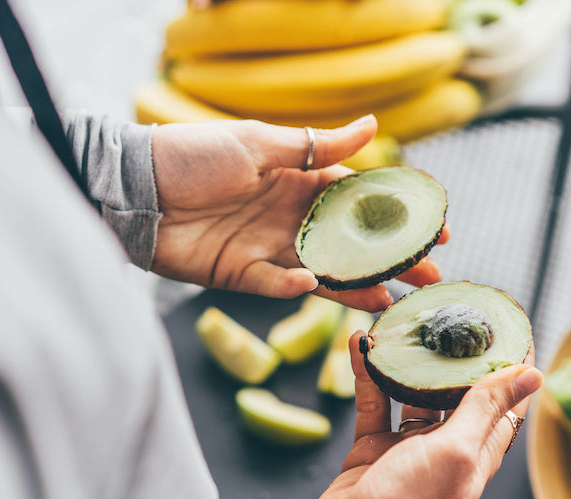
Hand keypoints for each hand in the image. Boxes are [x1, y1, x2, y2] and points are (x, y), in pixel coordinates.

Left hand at [149, 116, 446, 311]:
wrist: (133, 189)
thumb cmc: (194, 155)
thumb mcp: (260, 142)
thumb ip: (319, 145)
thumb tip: (374, 125)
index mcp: (301, 181)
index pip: (362, 200)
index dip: (399, 215)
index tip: (437, 227)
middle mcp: (292, 218)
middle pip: (353, 244)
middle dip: (393, 260)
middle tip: (431, 277)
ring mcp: (269, 249)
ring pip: (325, 272)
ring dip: (358, 286)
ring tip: (393, 300)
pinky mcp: (241, 275)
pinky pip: (277, 286)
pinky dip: (294, 288)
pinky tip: (314, 286)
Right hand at [309, 332, 542, 498]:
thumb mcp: (458, 450)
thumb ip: (487, 408)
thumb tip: (534, 375)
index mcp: (478, 453)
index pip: (506, 403)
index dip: (512, 368)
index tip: (513, 329)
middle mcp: (447, 448)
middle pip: (458, 393)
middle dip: (456, 356)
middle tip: (452, 313)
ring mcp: (408, 449)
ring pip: (412, 393)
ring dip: (408, 361)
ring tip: (404, 324)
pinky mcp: (373, 450)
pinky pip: (373, 403)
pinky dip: (368, 375)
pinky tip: (359, 345)